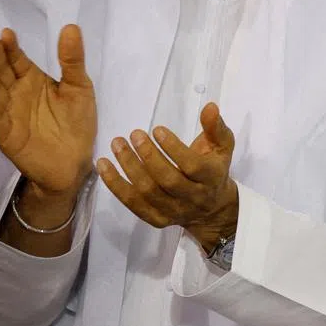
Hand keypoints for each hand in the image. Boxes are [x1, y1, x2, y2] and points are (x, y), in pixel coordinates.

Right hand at [0, 25, 96, 200]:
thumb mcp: (79, 88)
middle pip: (2, 71)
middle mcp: (17, 93)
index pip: (17, 59)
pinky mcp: (6, 133)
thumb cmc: (78, 124)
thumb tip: (71, 27)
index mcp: (33, 79)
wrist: (75, 163)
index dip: (11, 47)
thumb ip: (72, 60)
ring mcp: (9, 112)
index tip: (6, 33)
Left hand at [98, 103, 238, 251]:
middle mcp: (193, 198)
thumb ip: (215, 127)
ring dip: (129, 167)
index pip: (192, 166)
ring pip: (148, 192)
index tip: (157, 129)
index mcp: (211, 178)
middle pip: (168, 180)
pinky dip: (116, 185)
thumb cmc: (213, 169)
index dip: (173, 148)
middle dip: (148, 156)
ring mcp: (173, 211)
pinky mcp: (157, 219)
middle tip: (135, 134)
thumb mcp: (222, 147)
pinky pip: (133, 204)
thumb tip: (210, 106)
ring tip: (117, 144)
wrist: (212, 209)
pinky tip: (104, 165)